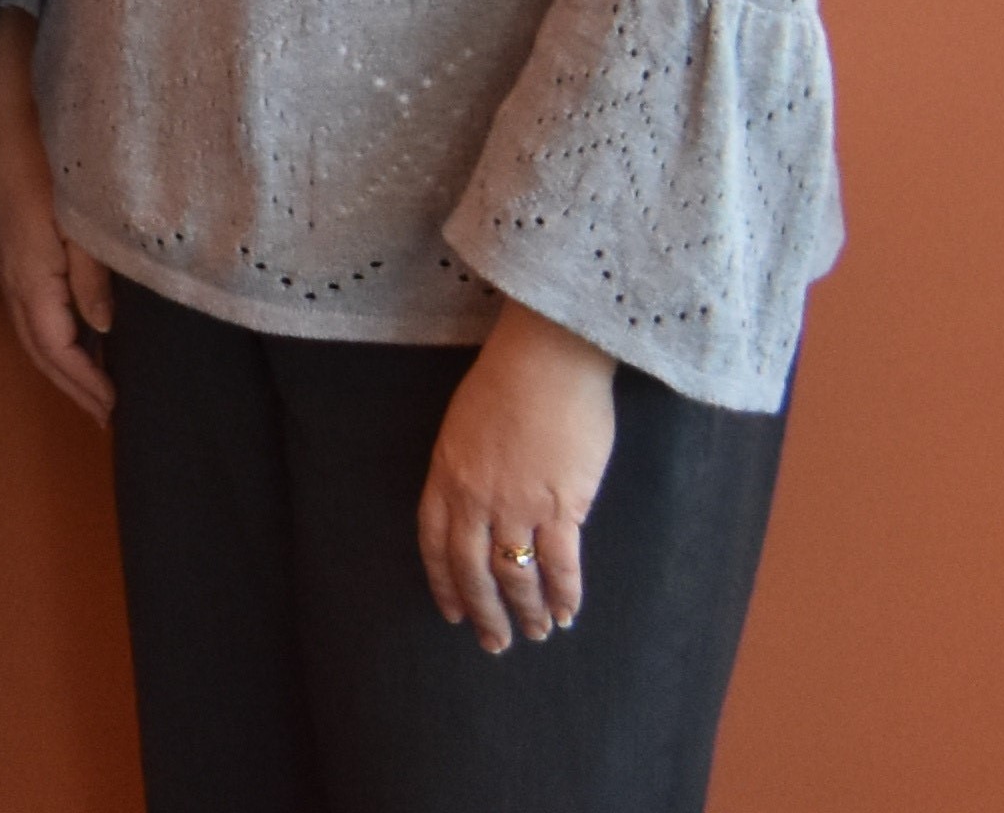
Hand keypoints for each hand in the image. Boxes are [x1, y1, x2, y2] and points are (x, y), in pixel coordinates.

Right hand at [0, 14, 116, 422]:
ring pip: (28, 320)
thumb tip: (105, 330)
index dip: (84, 383)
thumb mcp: (78, 208)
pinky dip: (54, 324)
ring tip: (98, 378)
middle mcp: (9, 264)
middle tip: (107, 413)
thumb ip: (93, 271)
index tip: (117, 413)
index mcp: (28, 264)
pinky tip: (80, 320)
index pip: (54, 343)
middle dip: (70, 381)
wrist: (1, 82)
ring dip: (61, 355)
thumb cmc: (47, 139)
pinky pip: (28, 295)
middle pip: (35, 340)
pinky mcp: (9, 228)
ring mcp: (4, 246)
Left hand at [419, 303, 616, 651]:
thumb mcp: (463, 429)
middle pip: (472, 571)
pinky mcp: (560, 504)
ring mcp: (516, 505)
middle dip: (484, 613)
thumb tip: (481, 506)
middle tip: (495, 643)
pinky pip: (560, 563)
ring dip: (526, 611)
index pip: (435, 545)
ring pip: (515, 575)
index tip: (452, 612)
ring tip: (537, 633)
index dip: (444, 583)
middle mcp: (474, 499)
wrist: (545, 360)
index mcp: (445, 478)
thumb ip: (465, 471)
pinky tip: (568, 612)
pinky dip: (564, 593)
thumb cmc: (507, 384)